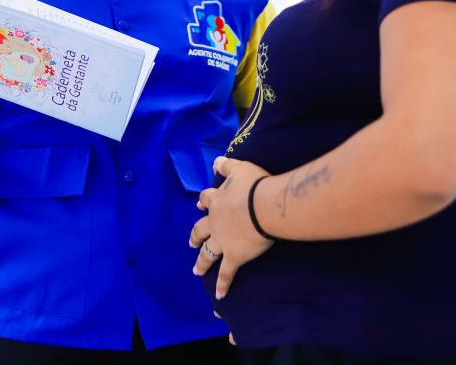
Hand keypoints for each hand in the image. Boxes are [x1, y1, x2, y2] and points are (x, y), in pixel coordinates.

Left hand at [189, 156, 275, 299]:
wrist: (263, 206)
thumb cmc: (254, 185)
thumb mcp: (239, 168)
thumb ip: (226, 166)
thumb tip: (216, 162)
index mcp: (218, 201)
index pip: (207, 200)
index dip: (203, 203)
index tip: (199, 205)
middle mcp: (216, 222)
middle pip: (201, 230)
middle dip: (196, 236)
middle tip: (191, 242)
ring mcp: (223, 241)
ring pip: (208, 253)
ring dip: (202, 262)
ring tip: (196, 269)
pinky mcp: (234, 257)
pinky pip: (226, 273)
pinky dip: (223, 284)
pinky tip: (220, 294)